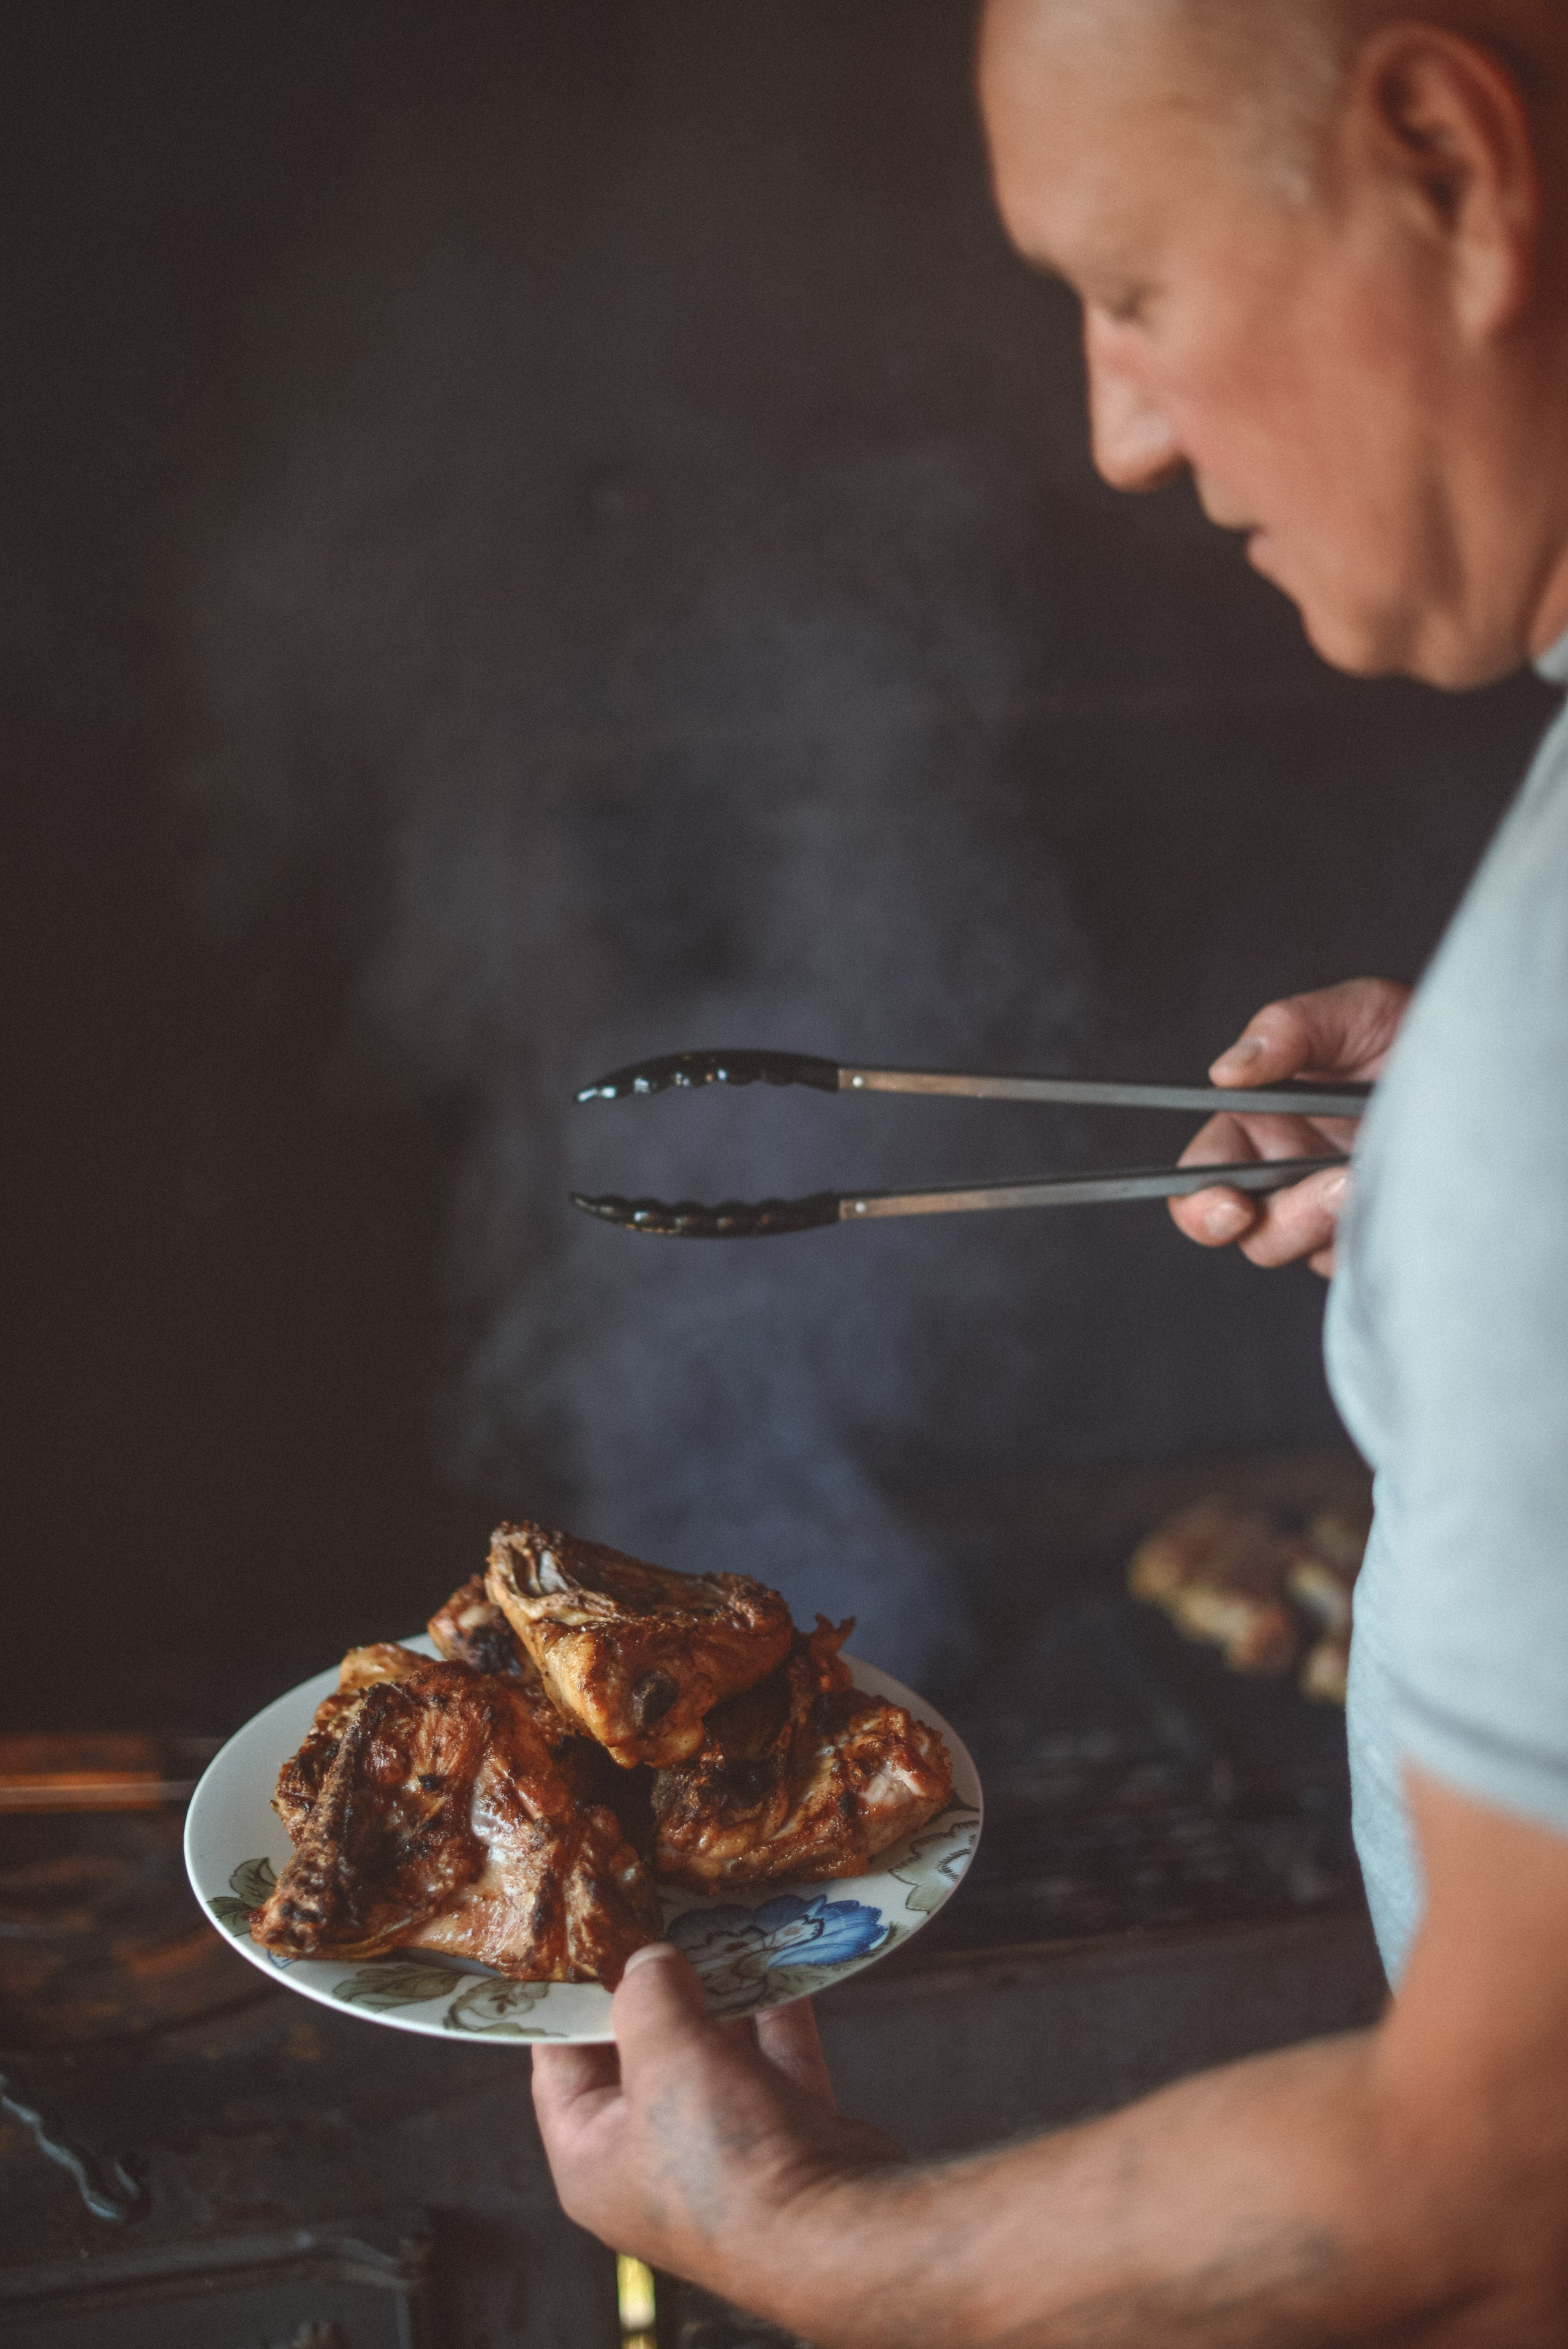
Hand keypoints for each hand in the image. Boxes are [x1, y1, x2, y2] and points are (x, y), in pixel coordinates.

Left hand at [531, 1945, 900, 2304]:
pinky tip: (783, 1955)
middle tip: (662, 1909)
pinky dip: (778, 2011)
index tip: (584, 1931)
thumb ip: (646, 1995)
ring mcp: (723, 2151)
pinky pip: (775, 2059)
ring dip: (723, 1990)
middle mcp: (651, 2159)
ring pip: (714, 2051)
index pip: (561, 2063)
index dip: (570, 1995)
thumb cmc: (721, 2161)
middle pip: (641, 2052)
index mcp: (593, 2158)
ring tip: (723, 1919)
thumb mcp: (661, 2057)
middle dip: (658, 1982)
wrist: (835, 2232)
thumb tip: (648, 1959)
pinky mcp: (787, 2139)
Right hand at [1171, 978, 1410, 1276]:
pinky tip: (1407, 1191)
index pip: (1205, 1173)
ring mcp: (1336, 1211)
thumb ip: (1287, 1028)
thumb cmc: (1416, 1031)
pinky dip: (1378, 1231)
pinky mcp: (1382, 1235)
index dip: (1200, 1200)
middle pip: (1252, 1231)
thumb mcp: (1355, 1011)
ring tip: (1375, 1175)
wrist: (1496, 1066)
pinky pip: (1361, 1259)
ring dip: (1336, 1222)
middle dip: (1281, 1222)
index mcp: (1261, 1125)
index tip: (1231, 1205)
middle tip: (1331, 1193)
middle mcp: (1288, 1175)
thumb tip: (1227, 1071)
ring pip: (1307, 1252)